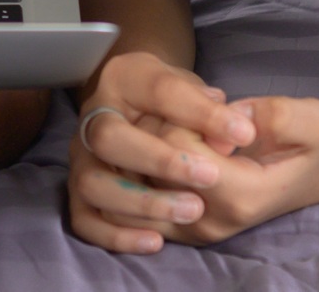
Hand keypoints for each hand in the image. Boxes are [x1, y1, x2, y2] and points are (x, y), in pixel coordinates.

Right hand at [66, 51, 253, 251]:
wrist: (133, 105)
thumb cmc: (169, 99)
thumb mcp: (193, 89)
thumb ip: (212, 109)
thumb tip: (236, 135)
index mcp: (124, 78)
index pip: (159, 92)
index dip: (202, 114)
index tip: (243, 133)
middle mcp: (92, 116)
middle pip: (108, 137)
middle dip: (160, 161)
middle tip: (210, 176)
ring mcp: (79, 156)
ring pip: (92, 184)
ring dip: (142, 202)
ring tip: (193, 210)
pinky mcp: (75, 192)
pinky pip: (84, 220)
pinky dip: (117, 236)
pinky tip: (156, 241)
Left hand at [152, 95, 318, 242]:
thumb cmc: (317, 143)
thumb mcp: (316, 119)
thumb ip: (279, 115)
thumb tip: (234, 116)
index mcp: (242, 196)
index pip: (178, 150)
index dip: (185, 118)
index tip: (215, 107)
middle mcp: (211, 221)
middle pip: (151, 165)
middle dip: (163, 128)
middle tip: (196, 112)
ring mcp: (193, 229)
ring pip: (137, 182)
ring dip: (150, 146)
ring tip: (186, 127)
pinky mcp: (182, 227)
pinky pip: (138, 199)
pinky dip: (144, 168)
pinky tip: (174, 146)